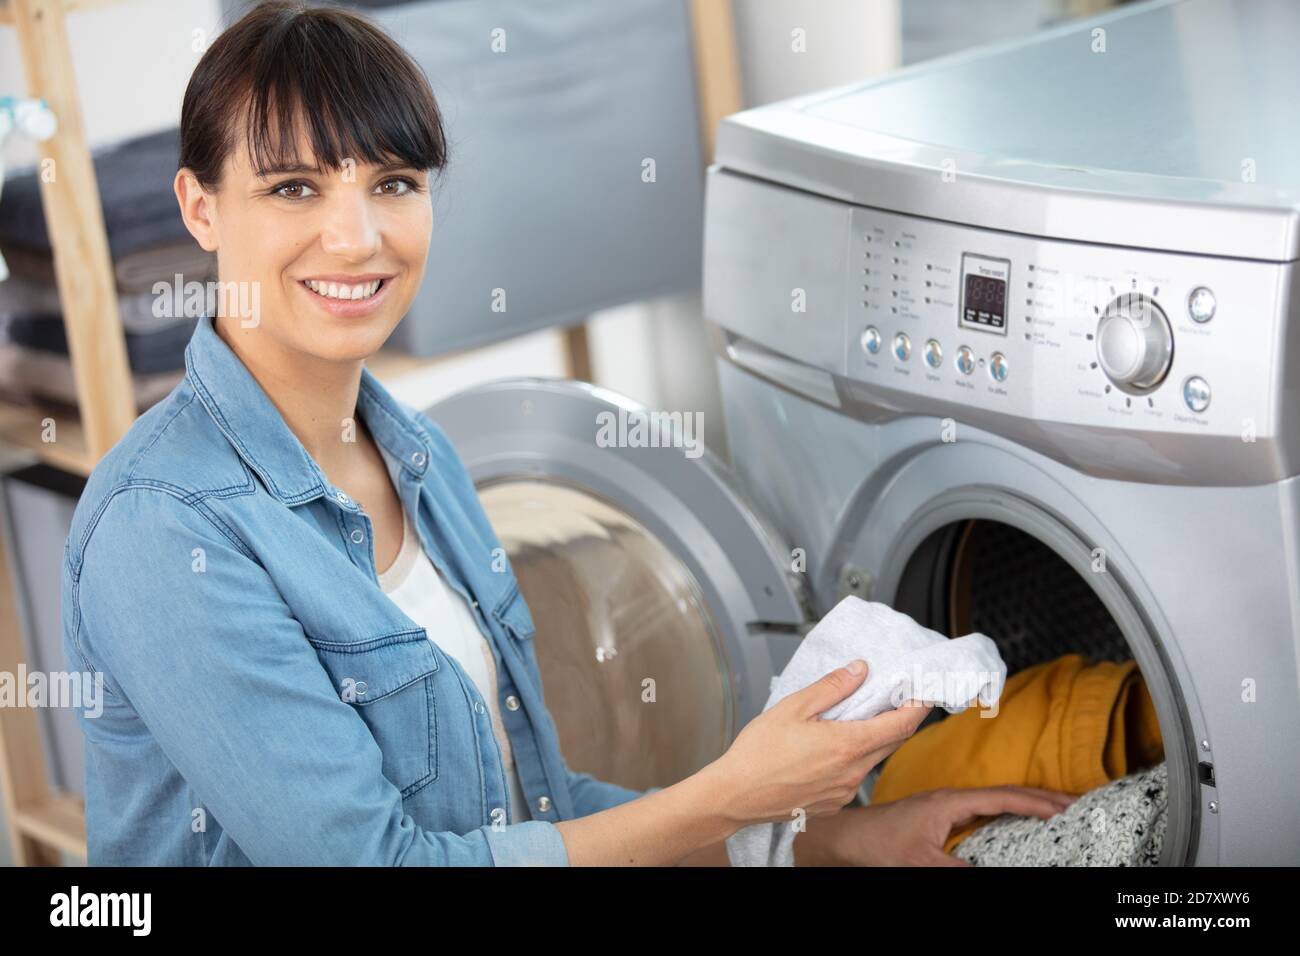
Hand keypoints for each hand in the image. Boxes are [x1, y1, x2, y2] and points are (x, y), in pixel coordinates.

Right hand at [707, 660, 932, 829]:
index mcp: (847, 745)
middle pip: (891, 742)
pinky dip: (853, 758)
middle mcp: (852, 772)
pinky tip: (830, 748)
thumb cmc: (758, 754)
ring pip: (872, 759)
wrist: (735, 796)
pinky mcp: (833, 803)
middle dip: (898, 719)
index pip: (901, 725)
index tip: (924, 692)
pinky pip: (854, 776)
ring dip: (872, 738)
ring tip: (853, 719)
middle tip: (894, 697)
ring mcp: (844, 791)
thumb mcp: (793, 707)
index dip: (918, 707)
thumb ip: (831, 687)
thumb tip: (859, 670)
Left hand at [811, 786, 1078, 865]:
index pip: (1004, 797)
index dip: (1038, 802)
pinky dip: (1003, 811)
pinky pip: (979, 809)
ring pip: (992, 800)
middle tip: (1073, 804)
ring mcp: (941, 805)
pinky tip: (1011, 821)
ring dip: (1023, 803)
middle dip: (1040, 798)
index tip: (1068, 806)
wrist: (842, 838)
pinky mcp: (934, 814)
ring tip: (1052, 810)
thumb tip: (991, 872)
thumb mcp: (922, 863)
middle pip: (1004, 793)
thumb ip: (958, 871)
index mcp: (949, 801)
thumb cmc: (875, 843)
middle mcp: (948, 798)